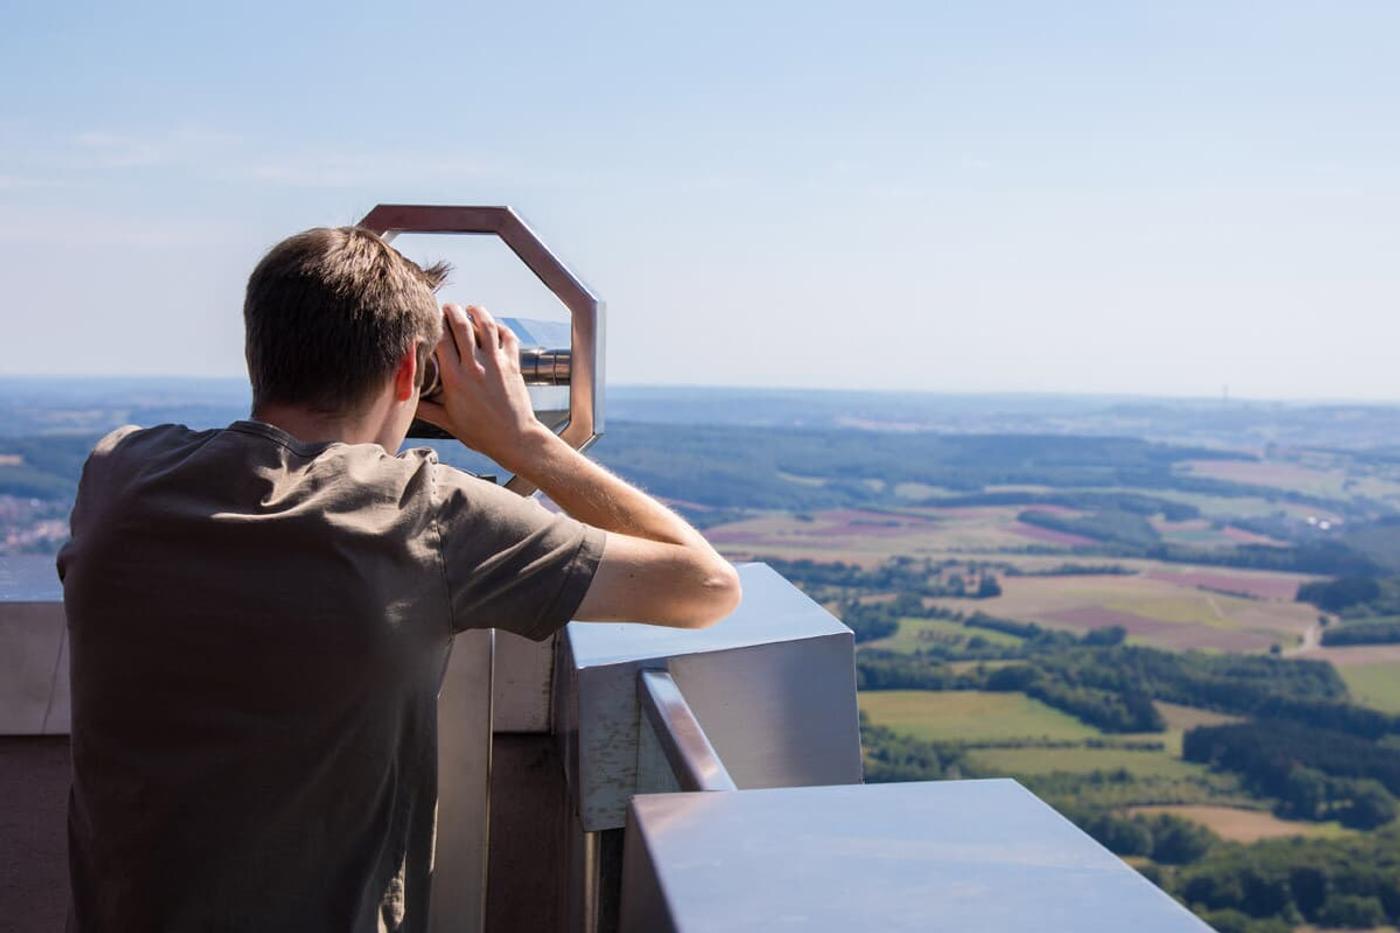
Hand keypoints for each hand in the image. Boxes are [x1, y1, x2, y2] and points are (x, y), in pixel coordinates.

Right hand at [416, 304, 549, 469]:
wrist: (514, 439)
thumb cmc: (480, 433)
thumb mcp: (448, 422)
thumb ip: (425, 409)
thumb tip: (403, 402)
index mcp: (455, 379)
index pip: (441, 340)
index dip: (434, 324)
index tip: (429, 318)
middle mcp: (475, 367)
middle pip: (462, 326)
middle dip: (453, 310)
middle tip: (448, 306)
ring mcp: (497, 364)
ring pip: (487, 326)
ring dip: (478, 312)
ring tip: (471, 308)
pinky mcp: (514, 365)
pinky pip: (509, 338)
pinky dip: (502, 328)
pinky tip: (496, 327)